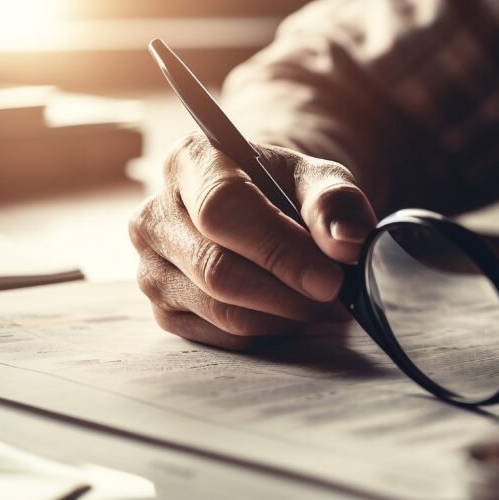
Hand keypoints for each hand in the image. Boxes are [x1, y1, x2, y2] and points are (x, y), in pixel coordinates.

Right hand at [129, 135, 377, 349]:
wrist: (257, 210)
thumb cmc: (284, 190)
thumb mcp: (317, 178)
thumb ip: (335, 201)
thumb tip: (348, 241)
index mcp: (188, 162)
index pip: (221, 209)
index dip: (278, 249)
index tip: (329, 278)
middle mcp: (154, 215)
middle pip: (217, 269)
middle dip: (287, 293)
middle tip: (334, 297)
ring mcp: (150, 267)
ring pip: (221, 311)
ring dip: (283, 316)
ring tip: (320, 303)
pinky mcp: (163, 311)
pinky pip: (220, 337)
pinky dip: (266, 331)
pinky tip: (289, 312)